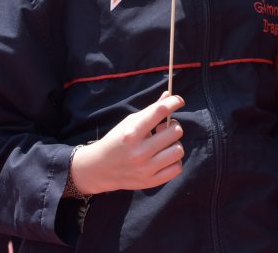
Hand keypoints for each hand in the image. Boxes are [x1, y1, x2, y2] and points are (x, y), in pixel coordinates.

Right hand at [69, 92, 184, 194]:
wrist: (98, 169)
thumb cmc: (116, 141)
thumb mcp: (129, 122)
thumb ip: (151, 110)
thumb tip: (169, 96)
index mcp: (132, 133)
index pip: (160, 111)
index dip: (174, 102)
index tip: (178, 101)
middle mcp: (139, 152)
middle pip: (175, 131)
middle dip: (173, 126)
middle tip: (164, 129)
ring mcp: (145, 169)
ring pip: (178, 150)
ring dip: (174, 144)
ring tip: (164, 145)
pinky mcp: (150, 182)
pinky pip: (176, 168)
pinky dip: (174, 161)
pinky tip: (164, 157)